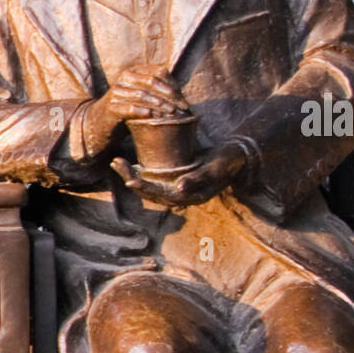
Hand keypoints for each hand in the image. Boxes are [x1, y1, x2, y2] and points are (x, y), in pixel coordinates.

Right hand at [84, 68, 187, 153]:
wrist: (102, 121)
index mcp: (134, 71)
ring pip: (142, 95)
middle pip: (151, 82)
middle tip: (181, 108)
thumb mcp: (142, 95)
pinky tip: (154, 116)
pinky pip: (130, 107)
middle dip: (168, 95)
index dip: (173, 85)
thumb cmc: (128, 107)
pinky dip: (143, 111)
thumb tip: (182, 97)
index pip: (158, 72)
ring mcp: (116, 91)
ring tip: (171, 113)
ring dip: (159, 104)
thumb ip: (157, 91)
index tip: (183, 100)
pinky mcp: (111, 106)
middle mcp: (124, 78)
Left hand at [111, 142, 247, 208]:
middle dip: (130, 178)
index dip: (144, 188)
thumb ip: (198, 179)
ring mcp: (176, 186)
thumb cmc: (228, 161)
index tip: (128, 180)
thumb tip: (178, 188)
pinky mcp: (175, 177)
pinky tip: (130, 160)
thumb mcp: (215, 168)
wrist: (239, 156)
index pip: (161, 196)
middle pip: (149, 191)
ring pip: (149, 184)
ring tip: (116, 161)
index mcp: (189, 197)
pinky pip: (153, 177)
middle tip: (115, 163)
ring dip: (131, 174)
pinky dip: (141, 169)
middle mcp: (180, 194)